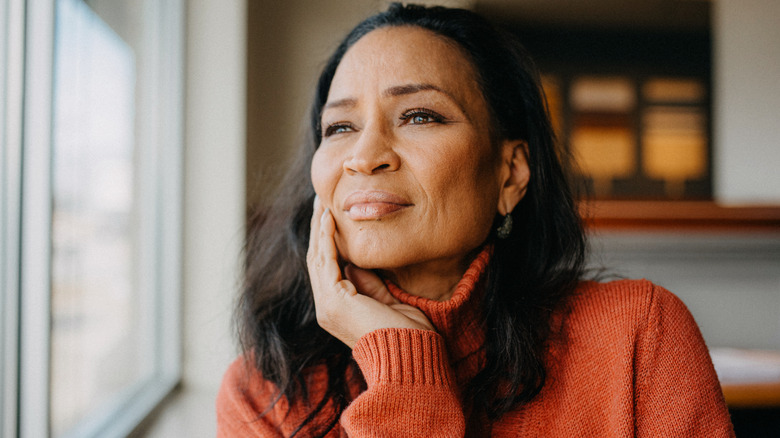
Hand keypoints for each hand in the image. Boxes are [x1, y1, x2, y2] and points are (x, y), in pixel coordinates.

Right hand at [306, 197, 434, 347]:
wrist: (410, 357)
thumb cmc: (407, 335)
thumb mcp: (387, 300)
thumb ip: (370, 283)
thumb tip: (356, 263)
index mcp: (338, 309)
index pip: (328, 268)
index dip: (328, 241)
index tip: (332, 216)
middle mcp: (327, 308)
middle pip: (317, 260)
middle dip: (318, 230)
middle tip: (320, 202)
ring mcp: (327, 306)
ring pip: (317, 258)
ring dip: (318, 228)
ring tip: (321, 204)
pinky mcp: (333, 301)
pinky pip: (325, 262)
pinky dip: (326, 239)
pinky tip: (328, 219)